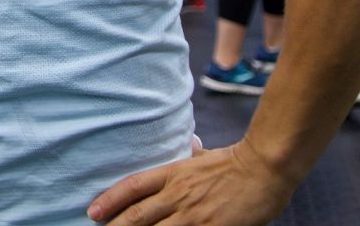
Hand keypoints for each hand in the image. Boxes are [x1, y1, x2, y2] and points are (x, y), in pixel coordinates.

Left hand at [88, 142, 294, 224]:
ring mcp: (194, 214)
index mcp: (174, 174)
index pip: (133, 186)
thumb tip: (189, 145)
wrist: (265, 167)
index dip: (110, 200)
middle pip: (139, 214)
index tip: (93, 212)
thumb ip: (193, 156)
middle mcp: (179, 194)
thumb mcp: (205, 156)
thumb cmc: (237, 162)